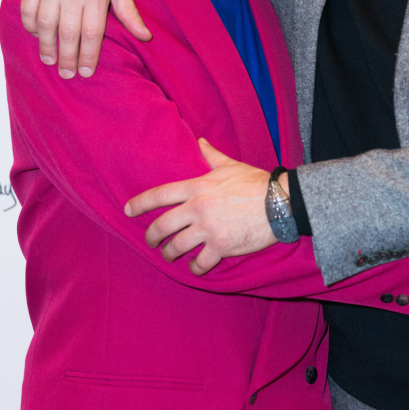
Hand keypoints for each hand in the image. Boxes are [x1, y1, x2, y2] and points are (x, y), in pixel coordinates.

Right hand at [21, 0, 150, 77]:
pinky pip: (28, 11)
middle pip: (68, 35)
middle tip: (67, 74)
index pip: (92, 34)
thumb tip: (145, 37)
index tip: (86, 72)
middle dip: (67, 59)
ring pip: (45, 26)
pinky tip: (38, 36)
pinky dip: (31, 27)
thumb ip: (129, 12)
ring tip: (51, 61)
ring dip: (47, 47)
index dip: (89, 56)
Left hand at [125, 139, 278, 274]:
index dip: (140, 203)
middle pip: (161, 226)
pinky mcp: (221, 247)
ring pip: (176, 247)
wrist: (280, 202)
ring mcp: (208, 230)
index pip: (160, 195)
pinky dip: (195, 268)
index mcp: (197, 187)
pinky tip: (196, 267)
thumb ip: (212, 156)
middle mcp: (198, 209)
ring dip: (170, 254)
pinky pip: (200, 263)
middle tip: (151, 241)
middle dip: (152, 236)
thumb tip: (201, 141)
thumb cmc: (256, 182)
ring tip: (171, 255)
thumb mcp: (231, 165)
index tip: (129, 210)